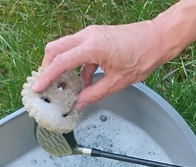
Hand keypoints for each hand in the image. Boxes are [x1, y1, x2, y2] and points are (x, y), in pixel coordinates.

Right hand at [32, 21, 170, 108]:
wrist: (157, 39)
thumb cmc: (142, 56)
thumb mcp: (118, 81)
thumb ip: (95, 93)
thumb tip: (80, 102)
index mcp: (91, 47)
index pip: (60, 62)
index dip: (47, 77)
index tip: (38, 87)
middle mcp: (87, 36)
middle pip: (55, 50)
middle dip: (48, 68)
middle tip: (48, 85)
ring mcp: (91, 34)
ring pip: (65, 47)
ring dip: (62, 66)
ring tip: (66, 86)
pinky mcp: (96, 36)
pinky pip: (78, 49)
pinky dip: (77, 64)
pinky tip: (84, 80)